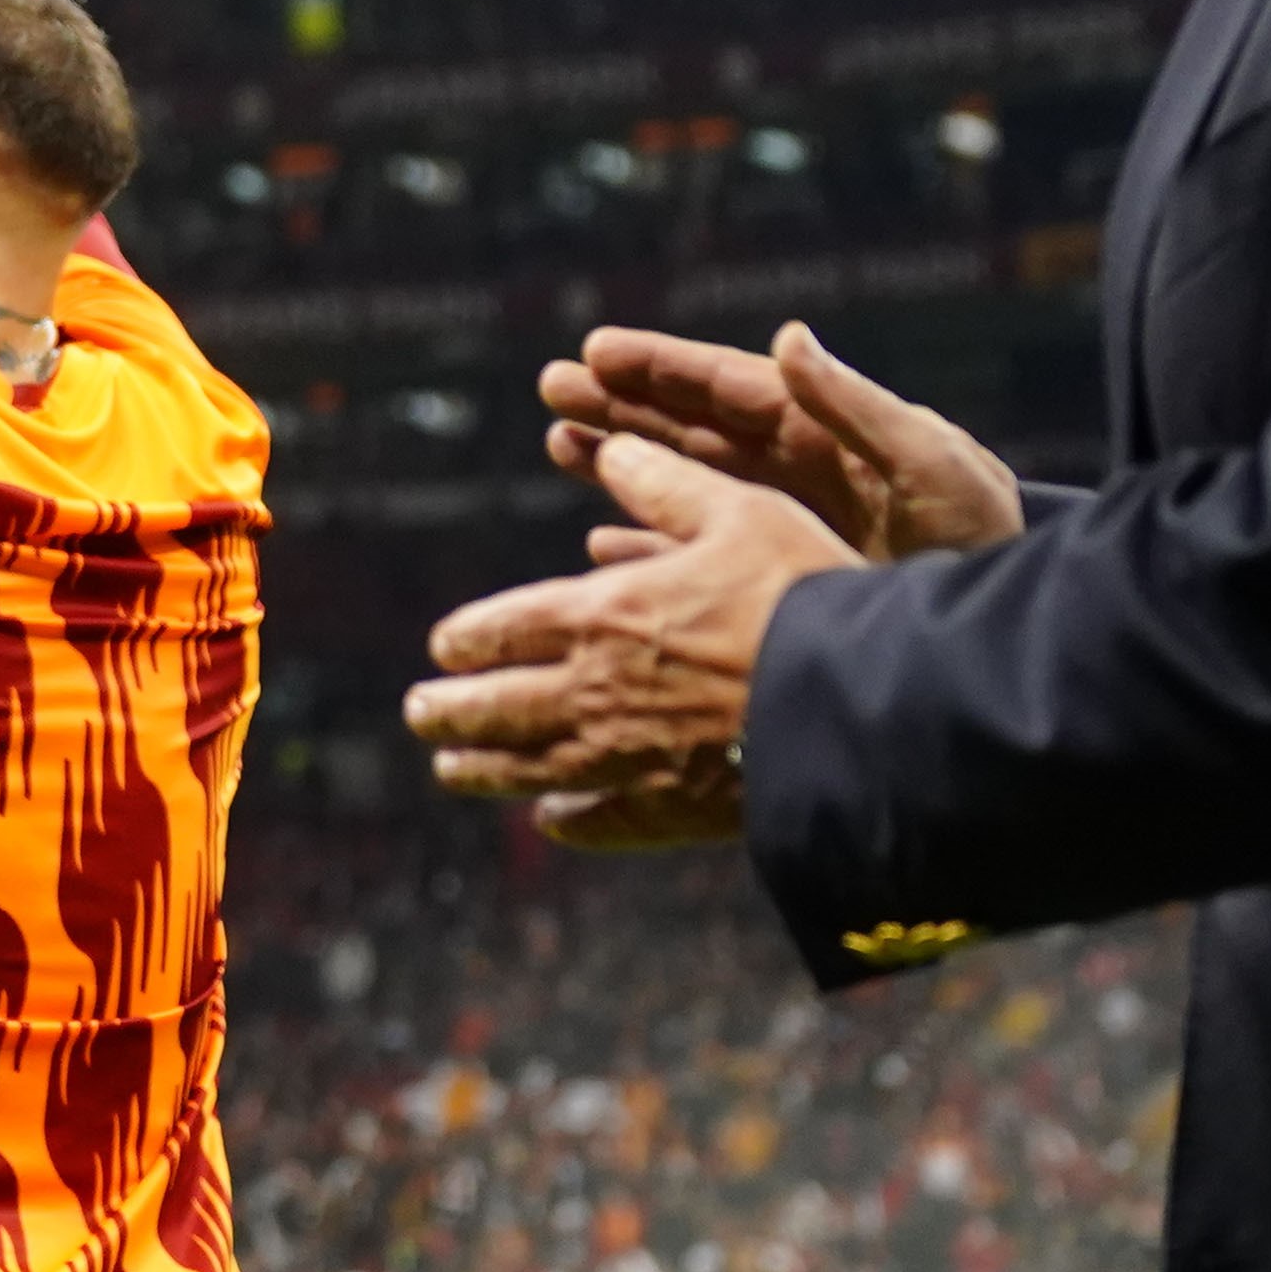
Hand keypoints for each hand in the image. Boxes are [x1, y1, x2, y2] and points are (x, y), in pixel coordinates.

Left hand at [402, 432, 869, 849]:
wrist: (852, 702)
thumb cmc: (799, 593)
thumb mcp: (735, 513)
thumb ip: (666, 485)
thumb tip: (612, 447)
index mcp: (604, 615)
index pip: (510, 628)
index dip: (471, 638)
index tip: (443, 647)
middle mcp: (597, 693)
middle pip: (501, 707)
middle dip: (453, 710)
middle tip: (418, 713)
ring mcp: (627, 760)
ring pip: (533, 769)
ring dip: (485, 769)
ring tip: (449, 770)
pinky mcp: (668, 811)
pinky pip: (602, 821)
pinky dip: (570, 823)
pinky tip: (552, 824)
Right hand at [542, 320, 1023, 560]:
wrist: (1000, 620)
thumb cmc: (982, 531)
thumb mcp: (928, 461)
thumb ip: (857, 404)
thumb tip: (789, 335)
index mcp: (824, 427)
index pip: (727, 385)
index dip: (662, 366)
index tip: (597, 349)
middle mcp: (792, 465)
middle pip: (690, 425)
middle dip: (622, 404)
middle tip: (551, 388)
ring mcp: (782, 518)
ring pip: (683, 479)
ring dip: (622, 460)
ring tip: (558, 443)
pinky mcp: (777, 572)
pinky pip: (701, 549)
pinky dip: (651, 542)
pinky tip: (601, 541)